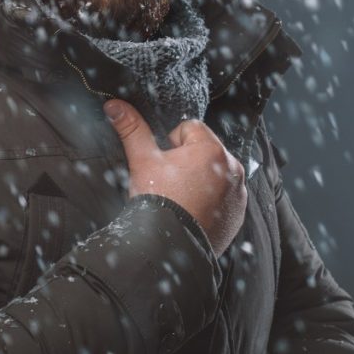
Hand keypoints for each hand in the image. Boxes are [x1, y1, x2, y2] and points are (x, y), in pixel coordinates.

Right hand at [103, 98, 246, 256]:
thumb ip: (132, 129)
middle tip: (170, 182)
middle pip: (204, 149)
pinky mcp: (238, 213)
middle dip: (187, 160)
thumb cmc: (158, 200)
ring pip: (214, 171)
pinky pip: (224, 195)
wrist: (169, 248)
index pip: (189, 128)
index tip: (164, 164)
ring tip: (181, 197)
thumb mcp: (142, 161)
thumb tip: (115, 105)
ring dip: (200, 178)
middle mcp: (233, 168)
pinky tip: (192, 210)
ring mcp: (238, 193)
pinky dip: (211, 199)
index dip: (171, 143)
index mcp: (211, 149)